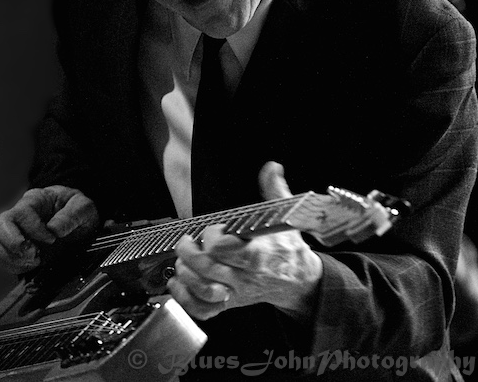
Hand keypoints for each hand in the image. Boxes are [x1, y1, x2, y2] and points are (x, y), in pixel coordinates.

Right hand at [0, 186, 99, 273]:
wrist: (81, 225)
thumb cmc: (80, 212)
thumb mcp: (84, 208)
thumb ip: (72, 215)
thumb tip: (54, 229)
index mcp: (35, 200)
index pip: (21, 213)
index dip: (33, 229)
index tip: (53, 239)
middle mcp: (19, 215)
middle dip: (12, 243)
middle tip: (34, 253)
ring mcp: (15, 233)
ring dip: (13, 256)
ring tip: (36, 260)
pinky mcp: (16, 250)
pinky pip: (1, 259)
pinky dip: (14, 266)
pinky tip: (32, 264)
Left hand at [167, 161, 322, 322]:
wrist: (300, 280)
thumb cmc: (288, 248)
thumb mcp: (284, 217)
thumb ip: (274, 191)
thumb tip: (271, 168)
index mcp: (259, 255)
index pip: (226, 250)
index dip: (213, 237)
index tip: (214, 229)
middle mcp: (246, 277)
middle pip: (208, 269)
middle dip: (189, 252)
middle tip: (187, 241)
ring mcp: (236, 293)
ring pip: (202, 291)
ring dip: (185, 274)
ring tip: (183, 260)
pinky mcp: (229, 304)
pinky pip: (204, 310)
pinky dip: (186, 299)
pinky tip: (178, 283)